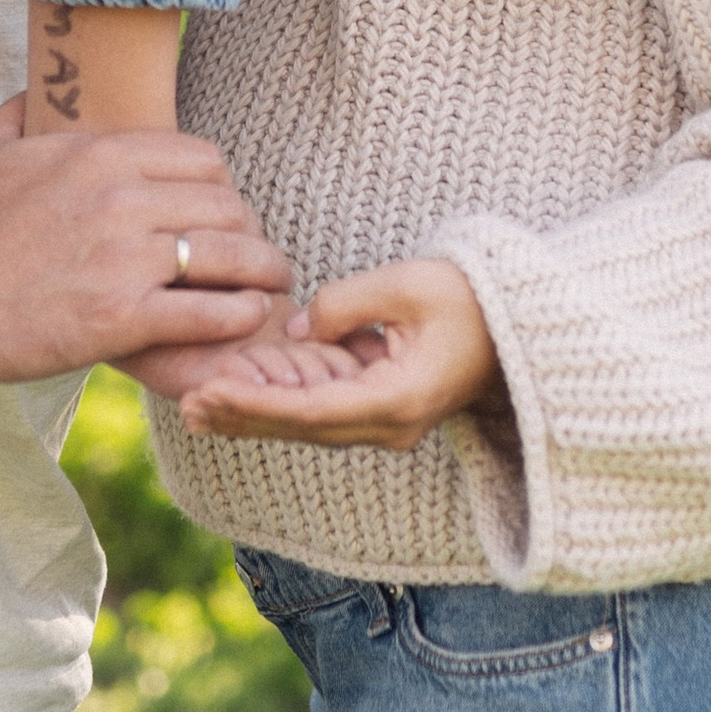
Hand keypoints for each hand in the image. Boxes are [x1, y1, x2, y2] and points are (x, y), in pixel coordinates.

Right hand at [0, 99, 294, 383]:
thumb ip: (22, 112)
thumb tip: (34, 91)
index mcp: (104, 152)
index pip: (205, 159)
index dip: (223, 188)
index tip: (222, 214)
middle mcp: (125, 197)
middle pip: (227, 205)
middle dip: (248, 231)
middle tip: (254, 256)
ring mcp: (127, 257)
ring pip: (231, 255)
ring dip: (261, 273)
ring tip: (270, 289)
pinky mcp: (121, 316)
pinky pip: (208, 312)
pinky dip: (235, 317)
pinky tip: (241, 320)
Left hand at [174, 256, 498, 452]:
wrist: (523, 324)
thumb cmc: (475, 298)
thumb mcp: (409, 285)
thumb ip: (345, 303)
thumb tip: (296, 325)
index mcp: (396, 400)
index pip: (308, 409)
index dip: (253, 403)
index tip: (207, 392)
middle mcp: (389, 424)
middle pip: (301, 426)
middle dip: (242, 415)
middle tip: (187, 404)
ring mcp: (389, 421)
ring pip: (308, 424)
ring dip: (255, 415)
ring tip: (200, 405)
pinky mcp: (385, 407)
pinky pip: (325, 411)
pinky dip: (282, 405)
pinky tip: (244, 396)